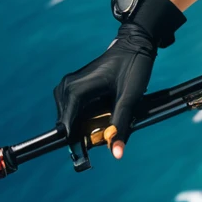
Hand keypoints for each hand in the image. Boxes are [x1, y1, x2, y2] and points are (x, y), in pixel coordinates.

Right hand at [52, 0, 185, 163]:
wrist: (135, 44)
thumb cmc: (133, 68)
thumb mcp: (129, 98)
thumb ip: (120, 125)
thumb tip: (116, 153)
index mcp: (75, 90)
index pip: (66, 127)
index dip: (76, 144)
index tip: (87, 156)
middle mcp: (66, 87)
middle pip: (68, 124)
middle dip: (85, 133)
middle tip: (108, 131)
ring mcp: (67, 86)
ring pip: (71, 119)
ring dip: (86, 125)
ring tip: (107, 116)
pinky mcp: (72, 87)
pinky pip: (74, 111)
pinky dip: (86, 117)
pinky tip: (103, 111)